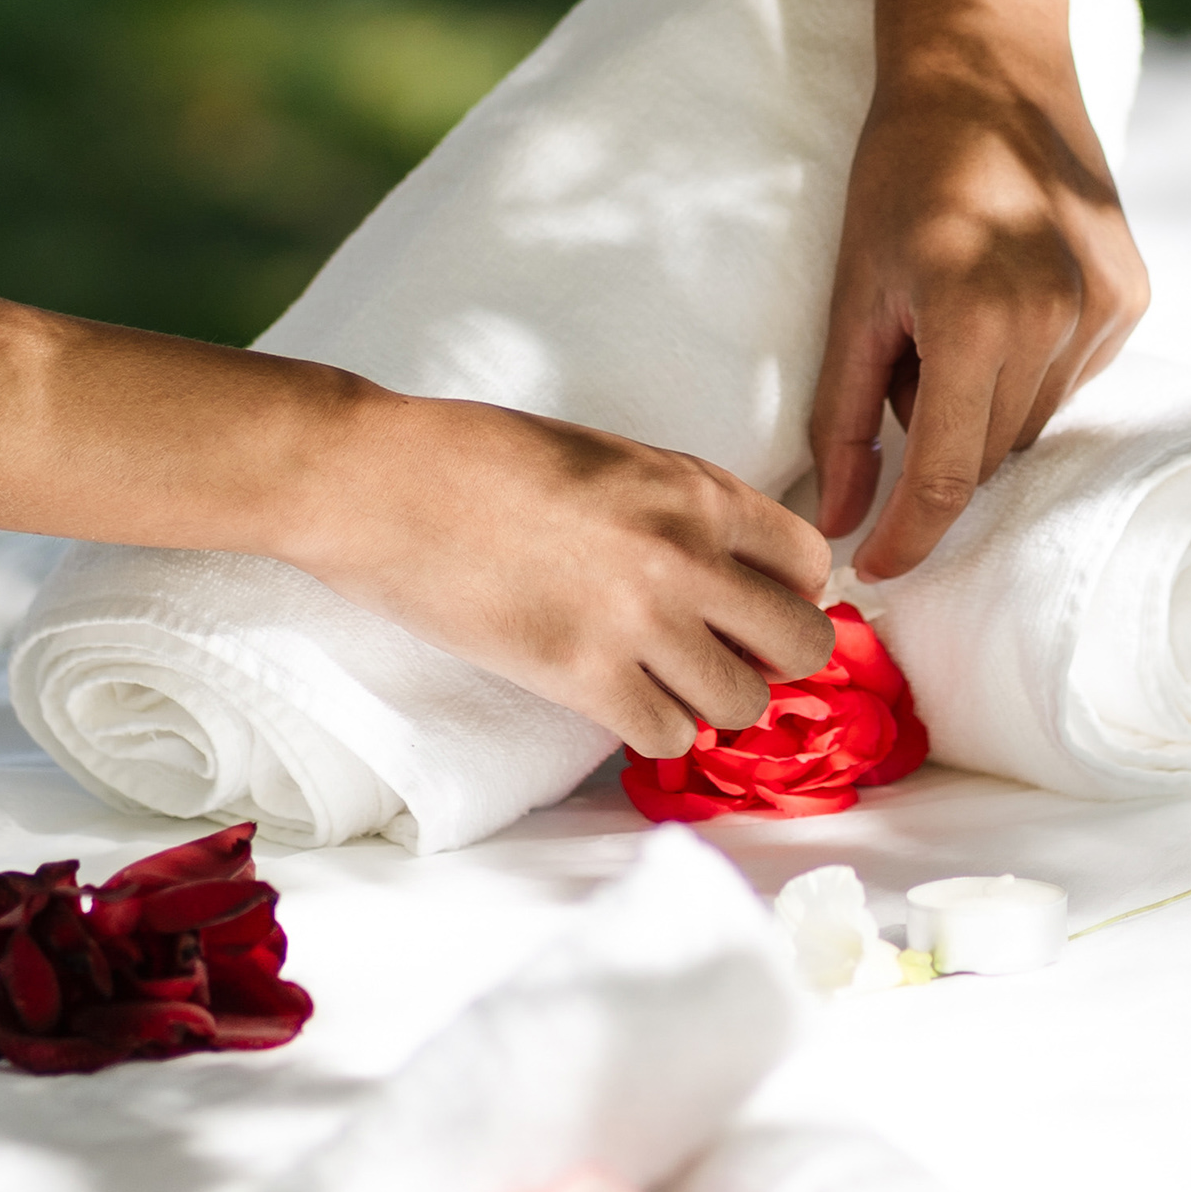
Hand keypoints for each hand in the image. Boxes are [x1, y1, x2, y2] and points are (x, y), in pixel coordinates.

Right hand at [282, 393, 836, 758]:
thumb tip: (730, 571)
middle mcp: (684, 553)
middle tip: (724, 656)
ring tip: (664, 681)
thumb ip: (678, 508)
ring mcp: (636, 619)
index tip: (754, 606)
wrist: (381, 481)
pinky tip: (619, 701)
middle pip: (801, 642)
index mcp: (693, 487)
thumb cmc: (478, 457)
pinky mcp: (580, 676)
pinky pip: (668, 736)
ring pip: (742, 702)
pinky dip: (652, 729)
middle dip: (772, 658)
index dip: (789, 593)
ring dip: (710, 701)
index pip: (809, 561)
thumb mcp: (608, 456)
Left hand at [808, 6, 1148, 581]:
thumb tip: (839, 521)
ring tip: (951, 315)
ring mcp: (1106, 307)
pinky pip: (1072, 377)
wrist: (989, 67)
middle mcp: (1055, 318)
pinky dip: (1028, 367)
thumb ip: (844, 417)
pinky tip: (1002, 298)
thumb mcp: (853, 293)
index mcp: (974, 318)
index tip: (878, 571)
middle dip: (938, 441)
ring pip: (1033, 419)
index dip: (910, 537)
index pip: (947, 477)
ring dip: (984, 403)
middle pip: (990, 451)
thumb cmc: (900, 173)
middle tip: (903, 359)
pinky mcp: (1134, 295)